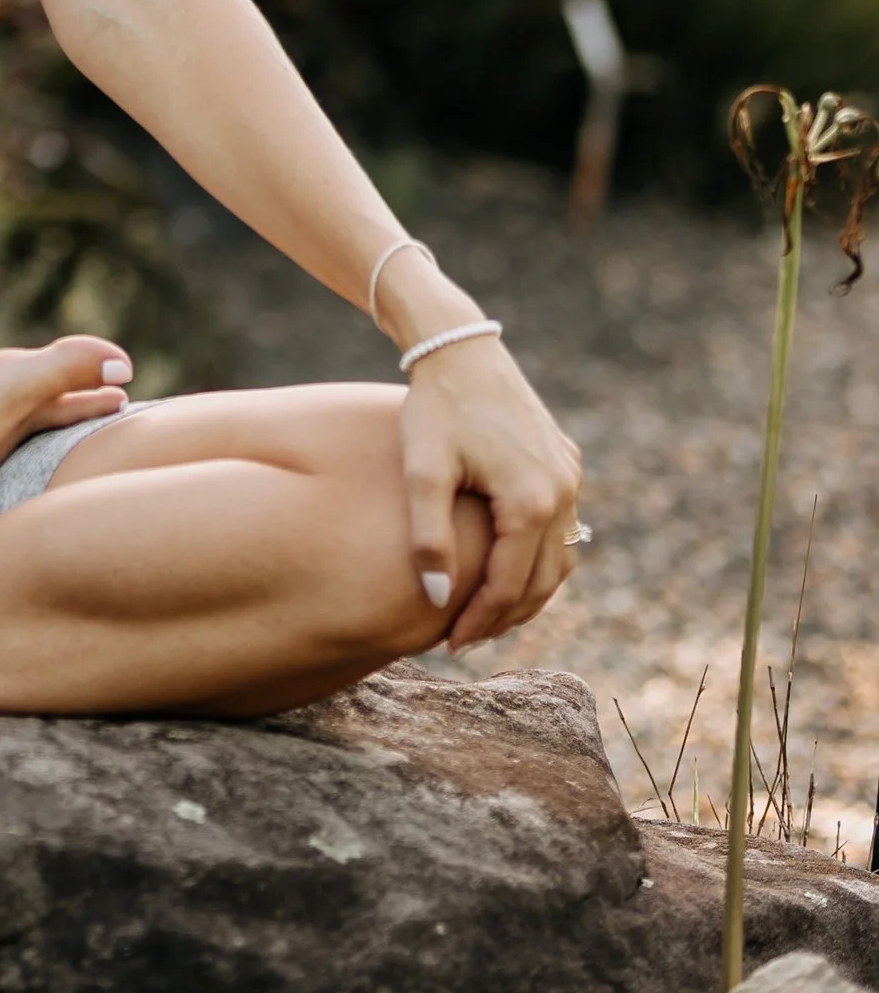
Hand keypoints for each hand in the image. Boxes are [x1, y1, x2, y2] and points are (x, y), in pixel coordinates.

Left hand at [399, 338, 581, 649]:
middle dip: (506, 616)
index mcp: (531, 501)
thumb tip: (438, 600)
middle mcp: (563, 493)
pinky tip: (505, 566)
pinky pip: (561, 528)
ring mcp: (569, 477)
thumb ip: (430, 539)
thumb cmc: (435, 408)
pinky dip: (538, 557)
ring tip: (486, 613)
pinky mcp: (565, 462)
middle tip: (465, 639)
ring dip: (527, 591)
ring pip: (559, 559)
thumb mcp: (423, 472)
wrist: (459, 347)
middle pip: (543, 581)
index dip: (479, 622)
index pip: (510, 587)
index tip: (449, 645)